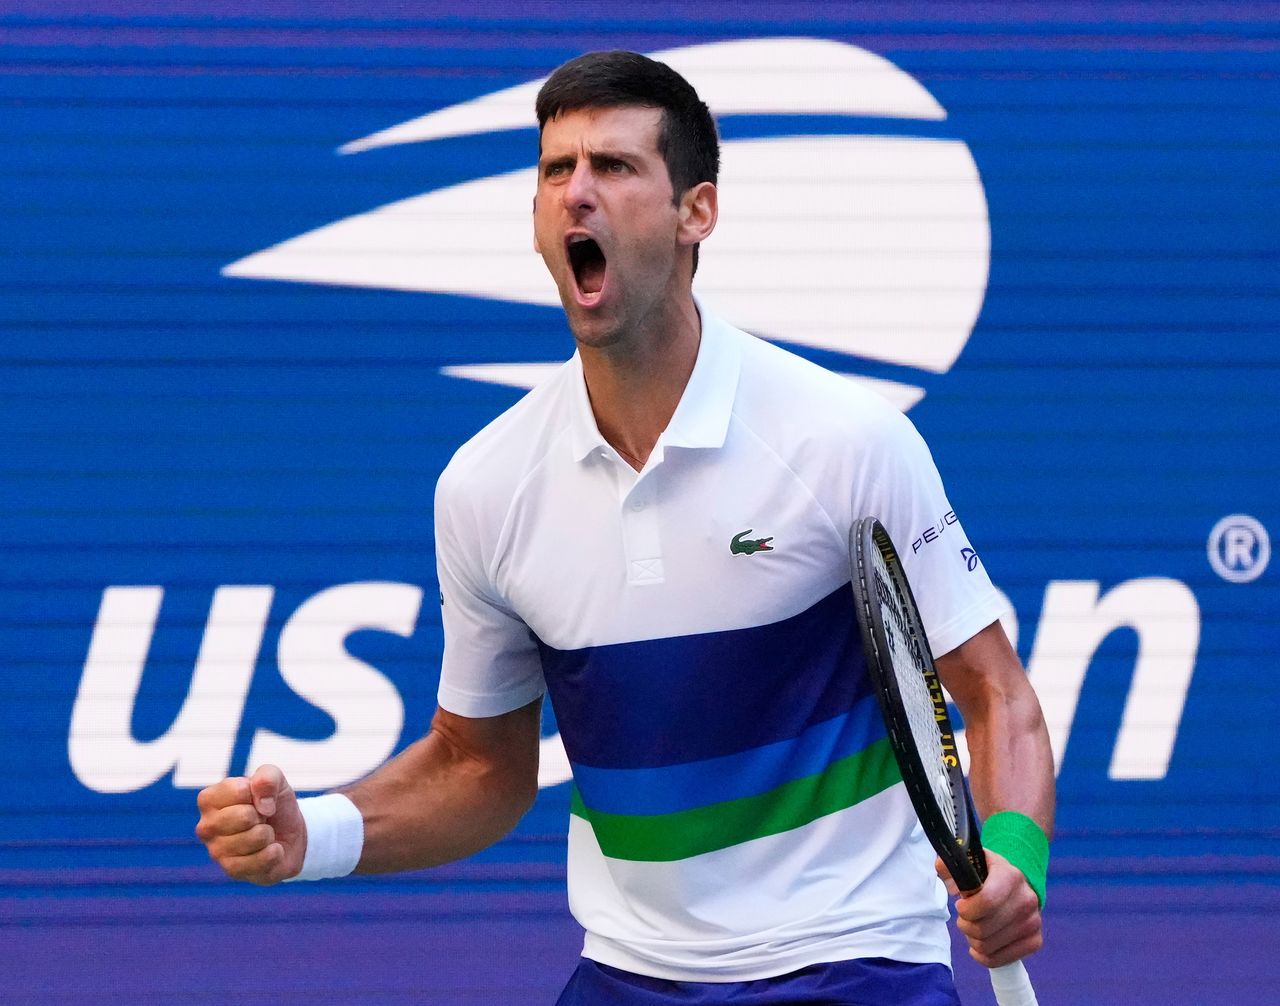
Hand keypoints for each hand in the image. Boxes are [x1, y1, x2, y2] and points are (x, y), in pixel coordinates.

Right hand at [195, 764, 305, 885]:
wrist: (290, 835)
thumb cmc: (274, 804)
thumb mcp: (276, 781)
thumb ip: (268, 777)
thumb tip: (262, 804)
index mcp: (209, 799)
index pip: (238, 791)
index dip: (257, 793)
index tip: (256, 799)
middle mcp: (206, 827)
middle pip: (244, 816)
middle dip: (263, 815)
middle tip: (261, 818)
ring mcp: (216, 851)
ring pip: (256, 838)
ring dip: (269, 834)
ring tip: (263, 834)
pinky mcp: (232, 871)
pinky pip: (262, 860)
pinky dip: (275, 852)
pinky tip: (269, 851)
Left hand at [936, 852, 1042, 967]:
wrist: (1016, 885)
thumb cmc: (987, 875)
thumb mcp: (969, 861)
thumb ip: (950, 865)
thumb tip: (946, 878)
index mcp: (1010, 876)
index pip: (987, 901)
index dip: (966, 909)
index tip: (960, 905)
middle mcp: (1026, 900)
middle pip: (983, 929)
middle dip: (965, 924)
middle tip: (965, 917)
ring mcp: (1033, 922)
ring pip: (987, 946)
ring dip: (973, 939)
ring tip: (974, 926)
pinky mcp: (1035, 940)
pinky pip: (999, 960)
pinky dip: (983, 955)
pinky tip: (981, 943)